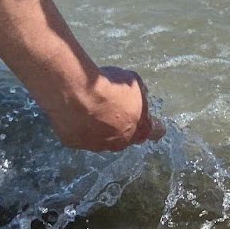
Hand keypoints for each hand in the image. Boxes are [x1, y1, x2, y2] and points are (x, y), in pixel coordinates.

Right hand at [48, 67, 163, 151]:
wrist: (78, 95)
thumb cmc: (110, 87)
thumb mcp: (134, 83)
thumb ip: (139, 94)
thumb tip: (136, 98)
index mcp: (140, 129)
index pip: (155, 132)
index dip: (155, 126)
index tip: (155, 123)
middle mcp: (119, 143)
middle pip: (125, 136)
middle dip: (121, 125)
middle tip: (112, 107)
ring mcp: (96, 145)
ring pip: (100, 138)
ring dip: (98, 126)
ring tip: (89, 106)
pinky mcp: (74, 143)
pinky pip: (79, 134)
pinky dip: (78, 125)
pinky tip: (73, 109)